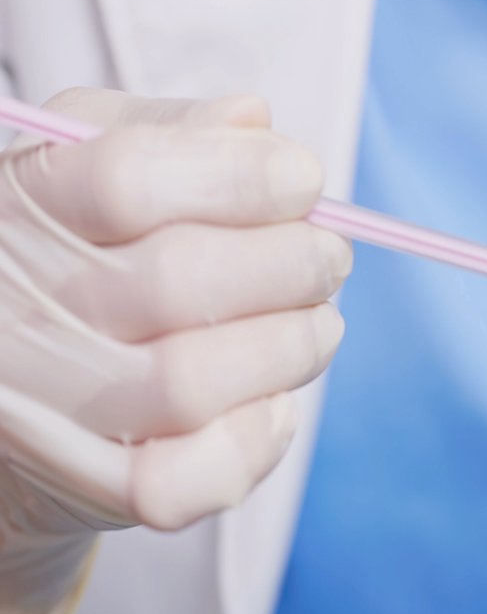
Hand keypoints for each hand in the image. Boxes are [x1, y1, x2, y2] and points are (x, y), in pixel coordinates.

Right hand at [0, 88, 349, 613]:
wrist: (16, 400)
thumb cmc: (74, 259)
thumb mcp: (90, 168)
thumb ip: (167, 135)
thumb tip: (253, 122)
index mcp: (13, 211)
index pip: (126, 179)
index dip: (239, 176)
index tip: (305, 178)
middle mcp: (14, 313)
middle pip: (176, 281)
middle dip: (287, 263)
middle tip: (329, 256)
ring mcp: (46, 412)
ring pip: (192, 382)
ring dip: (290, 345)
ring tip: (320, 323)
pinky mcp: (92, 491)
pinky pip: (194, 478)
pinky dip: (259, 435)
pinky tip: (274, 400)